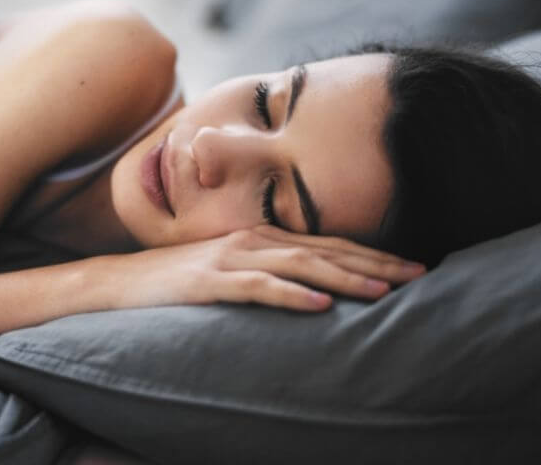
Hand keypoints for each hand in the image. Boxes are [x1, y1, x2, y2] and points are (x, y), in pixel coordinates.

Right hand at [106, 225, 425, 312]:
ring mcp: (231, 257)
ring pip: (299, 264)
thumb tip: (317, 287)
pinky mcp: (209, 281)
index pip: (328, 242)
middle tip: (420, 274)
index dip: (373, 253)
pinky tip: (317, 305)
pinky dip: (289, 294)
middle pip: (325, 249)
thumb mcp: (230, 267)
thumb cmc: (180, 277)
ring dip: (344, 278)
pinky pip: (255, 287)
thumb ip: (269, 268)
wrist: (120, 281)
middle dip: (375, 263)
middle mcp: (253, 238)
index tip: (412, 265)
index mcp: (262, 235)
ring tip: (383, 291)